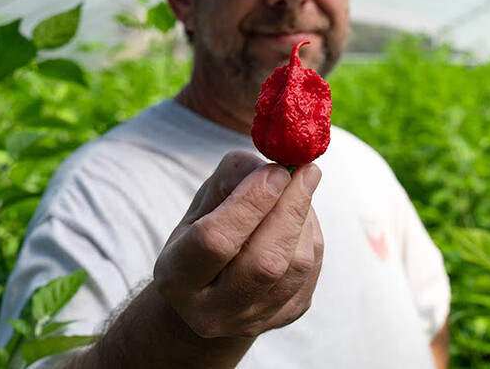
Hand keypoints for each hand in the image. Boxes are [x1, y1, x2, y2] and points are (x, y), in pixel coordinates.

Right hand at [152, 150, 324, 338]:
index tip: (276, 170)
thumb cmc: (204, 234)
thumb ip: (232, 177)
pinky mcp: (286, 316)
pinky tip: (300, 217)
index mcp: (177, 279)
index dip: (251, 202)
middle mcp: (213, 311)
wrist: (210, 291)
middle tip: (306, 170)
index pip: (216, 240)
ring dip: (304, 219)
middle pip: (264, 262)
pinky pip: (311, 270)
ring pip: (296, 267)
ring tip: (299, 189)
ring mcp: (252, 321)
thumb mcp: (202, 204)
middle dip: (290, 210)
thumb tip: (277, 168)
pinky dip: (311, 235)